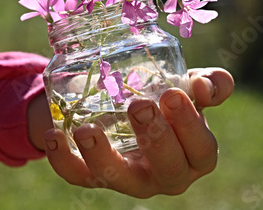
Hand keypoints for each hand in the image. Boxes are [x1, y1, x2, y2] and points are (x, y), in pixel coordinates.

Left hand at [42, 67, 233, 197]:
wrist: (128, 109)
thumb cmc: (166, 100)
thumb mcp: (188, 87)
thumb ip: (208, 83)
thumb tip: (205, 87)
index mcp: (194, 154)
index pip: (202, 148)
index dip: (190, 125)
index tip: (172, 94)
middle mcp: (166, 174)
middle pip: (167, 169)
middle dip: (154, 139)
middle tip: (138, 106)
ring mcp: (130, 179)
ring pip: (120, 180)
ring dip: (102, 156)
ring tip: (86, 129)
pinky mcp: (96, 177)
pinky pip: (80, 177)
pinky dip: (64, 161)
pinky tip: (54, 136)